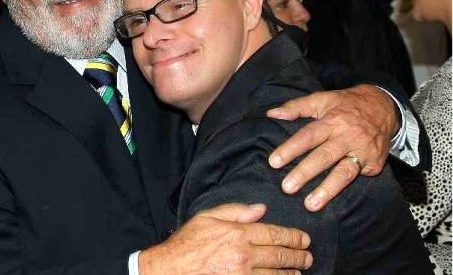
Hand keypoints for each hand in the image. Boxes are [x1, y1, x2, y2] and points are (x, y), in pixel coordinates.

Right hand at [138, 203, 311, 273]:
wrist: (171, 270)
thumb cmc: (186, 244)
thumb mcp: (205, 218)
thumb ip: (234, 211)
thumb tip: (260, 209)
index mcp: (237, 234)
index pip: (273, 234)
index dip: (292, 236)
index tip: (303, 238)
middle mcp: (244, 256)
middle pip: (280, 255)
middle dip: (298, 256)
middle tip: (307, 256)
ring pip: (276, 274)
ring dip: (291, 273)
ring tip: (299, 271)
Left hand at [266, 85, 396, 210]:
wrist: (384, 107)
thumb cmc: (345, 105)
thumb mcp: (322, 99)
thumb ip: (296, 107)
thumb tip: (272, 113)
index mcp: (332, 121)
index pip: (308, 136)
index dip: (291, 149)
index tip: (274, 162)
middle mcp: (348, 137)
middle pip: (324, 156)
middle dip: (305, 173)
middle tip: (287, 187)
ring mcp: (363, 152)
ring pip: (344, 173)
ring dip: (327, 190)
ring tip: (311, 204)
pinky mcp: (375, 164)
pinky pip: (359, 178)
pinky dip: (346, 190)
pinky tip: (333, 203)